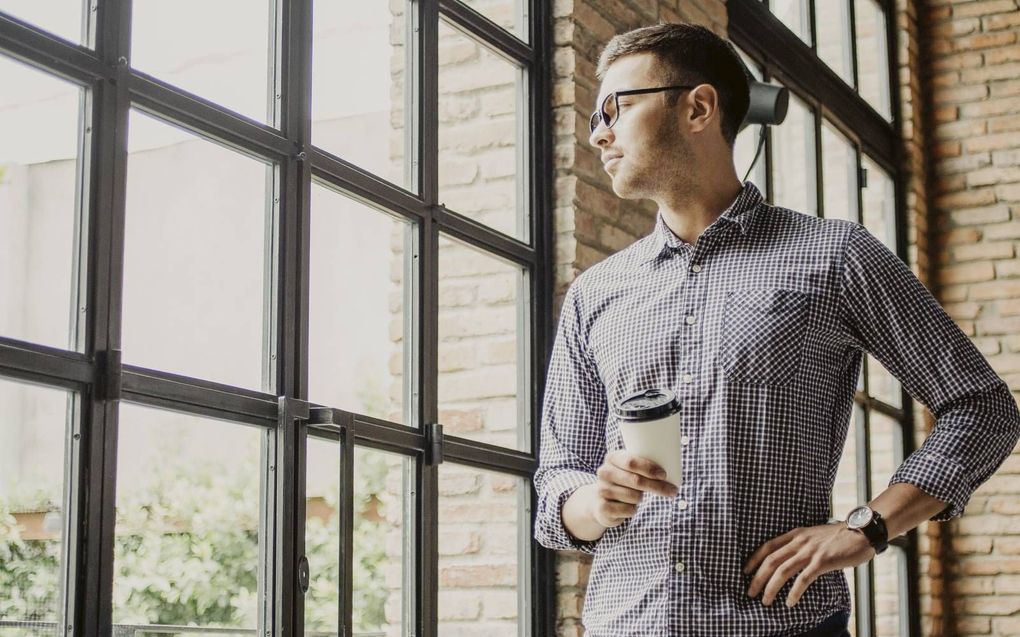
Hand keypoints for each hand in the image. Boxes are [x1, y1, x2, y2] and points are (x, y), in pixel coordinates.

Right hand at [589, 450, 677, 528]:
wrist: (600, 501)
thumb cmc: (623, 482)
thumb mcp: (629, 469)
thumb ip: (643, 464)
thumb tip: (673, 467)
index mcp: (612, 458)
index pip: (631, 462)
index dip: (649, 468)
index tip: (664, 475)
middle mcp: (604, 473)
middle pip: (636, 480)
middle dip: (657, 486)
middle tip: (672, 491)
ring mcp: (601, 490)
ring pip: (634, 496)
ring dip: (641, 498)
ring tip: (637, 496)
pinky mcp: (603, 507)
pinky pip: (628, 510)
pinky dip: (633, 510)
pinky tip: (629, 506)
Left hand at [743, 523, 874, 606]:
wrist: (862, 532)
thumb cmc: (841, 537)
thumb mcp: (815, 535)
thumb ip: (802, 544)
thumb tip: (791, 559)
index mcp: (796, 533)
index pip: (767, 546)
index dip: (753, 559)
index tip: (744, 571)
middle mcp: (799, 541)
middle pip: (770, 560)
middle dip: (757, 577)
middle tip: (749, 591)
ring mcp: (810, 551)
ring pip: (782, 570)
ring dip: (771, 587)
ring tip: (765, 600)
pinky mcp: (822, 561)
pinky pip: (803, 579)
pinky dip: (794, 592)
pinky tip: (789, 602)